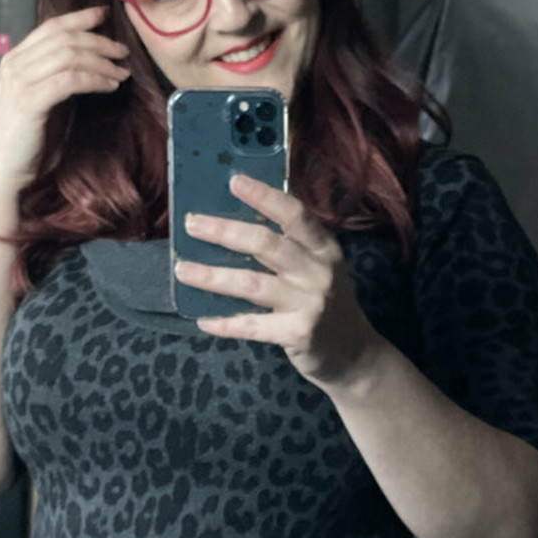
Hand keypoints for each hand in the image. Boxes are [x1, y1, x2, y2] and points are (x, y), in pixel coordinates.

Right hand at [0, 5, 131, 185]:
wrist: (5, 171)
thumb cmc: (28, 142)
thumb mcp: (45, 101)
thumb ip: (59, 79)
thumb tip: (92, 64)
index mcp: (15, 60)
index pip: (51, 27)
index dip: (80, 18)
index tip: (104, 14)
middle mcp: (14, 65)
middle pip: (64, 38)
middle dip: (99, 41)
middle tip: (123, 52)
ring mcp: (19, 81)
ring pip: (69, 56)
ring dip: (102, 62)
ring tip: (121, 73)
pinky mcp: (30, 101)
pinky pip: (70, 80)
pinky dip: (94, 80)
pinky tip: (109, 87)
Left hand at [174, 174, 382, 389]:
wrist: (355, 356)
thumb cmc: (328, 305)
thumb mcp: (319, 269)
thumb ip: (290, 248)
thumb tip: (235, 225)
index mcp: (324, 249)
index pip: (294, 214)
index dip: (264, 195)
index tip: (234, 181)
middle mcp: (319, 272)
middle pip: (267, 244)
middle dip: (225, 231)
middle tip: (191, 224)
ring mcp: (310, 304)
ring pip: (253, 284)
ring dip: (214, 277)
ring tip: (183, 270)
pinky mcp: (298, 334)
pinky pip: (254, 326)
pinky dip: (226, 324)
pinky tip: (203, 320)